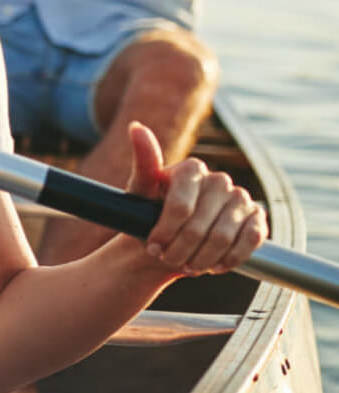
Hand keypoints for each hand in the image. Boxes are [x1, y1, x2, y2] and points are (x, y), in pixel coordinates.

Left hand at [126, 122, 266, 274]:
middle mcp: (219, 180)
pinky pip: (250, 241)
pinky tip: (213, 265)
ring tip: (186, 264)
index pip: (180, 206)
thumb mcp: (140, 191)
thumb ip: (143, 162)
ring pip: (223, 238)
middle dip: (180, 251)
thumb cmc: (151, 214)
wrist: (171, 241)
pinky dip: (230, 259)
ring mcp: (240, 198)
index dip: (165, 231)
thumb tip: (136, 127)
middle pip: (200, 227)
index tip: (153, 245)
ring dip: (202, 259)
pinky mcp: (256, 218)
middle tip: (168, 259)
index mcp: (192, 168)